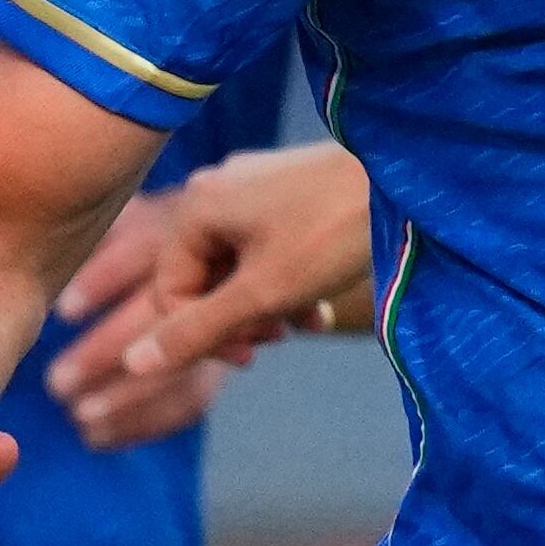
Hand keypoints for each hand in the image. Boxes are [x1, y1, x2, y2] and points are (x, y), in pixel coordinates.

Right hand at [43, 145, 376, 450]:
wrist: (410, 182)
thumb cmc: (332, 234)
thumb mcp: (263, 294)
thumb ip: (198, 331)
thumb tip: (134, 363)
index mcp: (198, 206)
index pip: (172, 291)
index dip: (202, 334)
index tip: (249, 354)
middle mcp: (219, 188)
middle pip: (206, 278)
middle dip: (241, 317)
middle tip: (279, 337)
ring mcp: (256, 186)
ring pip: (242, 267)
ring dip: (269, 305)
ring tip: (308, 322)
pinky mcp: (291, 191)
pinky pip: (270, 248)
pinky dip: (289, 282)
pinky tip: (320, 308)